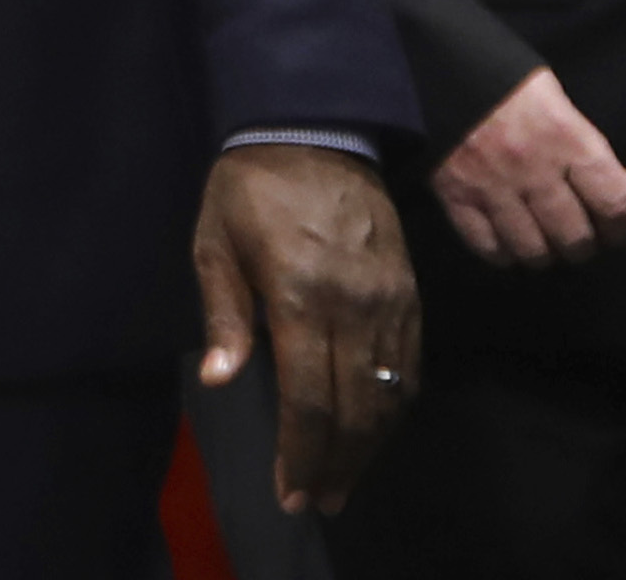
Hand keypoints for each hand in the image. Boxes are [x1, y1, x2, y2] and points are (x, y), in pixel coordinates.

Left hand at [189, 144, 418, 511]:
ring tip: (345, 479)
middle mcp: (352, 303)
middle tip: (319, 501)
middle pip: (355, 408)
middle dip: (337, 464)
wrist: (317, 124)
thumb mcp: (215, 242)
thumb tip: (221, 381)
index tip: (291, 492)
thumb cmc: (251, 187)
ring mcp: (389, 297)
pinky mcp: (408, 288)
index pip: (309, 397)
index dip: (302, 453)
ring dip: (370, 445)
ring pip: (389, 392)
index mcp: (299, 294)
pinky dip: (396, 404)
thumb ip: (223, 314)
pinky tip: (377, 427)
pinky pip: (410, 362)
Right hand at [427, 66, 625, 269]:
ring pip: (534, 252)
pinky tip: (509, 239)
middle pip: (575, 238)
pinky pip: (490, 249)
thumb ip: (595, 153)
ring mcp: (493, 188)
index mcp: (567, 138)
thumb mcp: (560, 103)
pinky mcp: (457, 198)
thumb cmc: (508, 82)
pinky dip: (504, 253)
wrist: (438, 65)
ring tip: (545, 241)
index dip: (624, 227)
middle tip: (580, 237)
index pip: (613, 203)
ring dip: (545, 253)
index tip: (619, 230)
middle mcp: (534, 169)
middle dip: (584, 245)